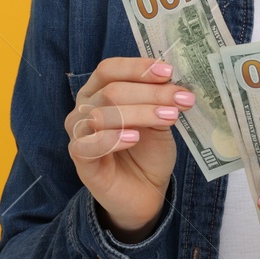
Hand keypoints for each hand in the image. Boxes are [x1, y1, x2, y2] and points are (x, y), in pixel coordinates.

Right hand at [64, 57, 193, 242]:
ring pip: (101, 114)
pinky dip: (112, 138)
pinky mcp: (79, 158)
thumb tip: (174, 82)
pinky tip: (134, 138)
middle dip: (150, 93)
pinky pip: (87, 144)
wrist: (145, 189)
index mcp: (99, 90)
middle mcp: (84, 106)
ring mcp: (78, 132)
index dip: (137, 68)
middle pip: (111, 90)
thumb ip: (160, 101)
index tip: (169, 72)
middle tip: (181, 100)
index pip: (109, 69)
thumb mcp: (159, 120)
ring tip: (168, 118)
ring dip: (140, 113)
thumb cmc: (148, 150)